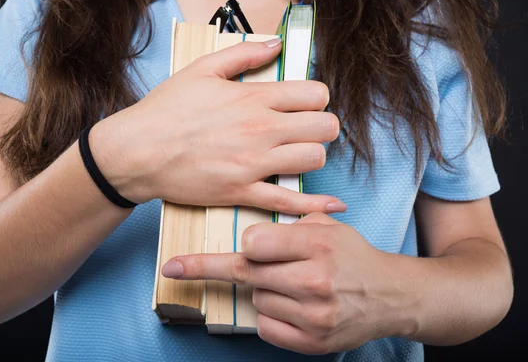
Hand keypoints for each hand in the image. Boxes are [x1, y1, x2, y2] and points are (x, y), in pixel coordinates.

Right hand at [91, 39, 344, 214]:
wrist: (137, 151)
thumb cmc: (166, 110)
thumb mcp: (201, 70)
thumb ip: (243, 54)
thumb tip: (276, 44)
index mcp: (252, 98)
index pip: (315, 95)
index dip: (317, 99)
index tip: (306, 105)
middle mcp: (259, 130)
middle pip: (325, 128)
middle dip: (322, 127)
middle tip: (307, 130)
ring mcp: (253, 164)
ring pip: (313, 160)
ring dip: (312, 156)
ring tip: (296, 155)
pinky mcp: (242, 193)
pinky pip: (290, 203)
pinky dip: (315, 205)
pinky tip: (331, 205)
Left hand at [161, 212, 406, 354]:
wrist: (391, 296)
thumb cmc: (354, 256)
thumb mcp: (328, 226)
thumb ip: (290, 223)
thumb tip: (248, 234)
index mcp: (318, 245)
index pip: (255, 243)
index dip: (241, 242)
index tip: (207, 247)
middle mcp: (315, 280)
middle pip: (246, 272)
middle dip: (208, 268)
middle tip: (173, 267)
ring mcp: (314, 315)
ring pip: (256, 299)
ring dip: (262, 290)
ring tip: (291, 284)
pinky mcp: (313, 341)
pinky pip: (266, 327)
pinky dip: (269, 316)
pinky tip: (291, 307)